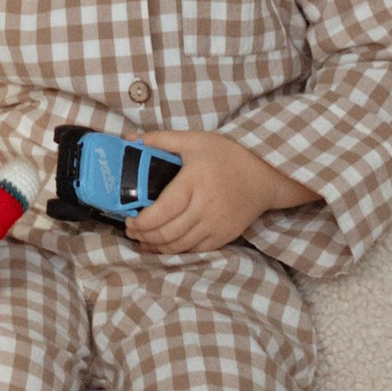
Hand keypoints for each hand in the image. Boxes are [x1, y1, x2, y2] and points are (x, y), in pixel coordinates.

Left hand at [128, 132, 318, 256]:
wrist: (263, 174)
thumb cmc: (226, 155)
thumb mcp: (193, 139)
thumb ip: (160, 140)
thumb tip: (128, 140)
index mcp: (195, 181)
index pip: (163, 210)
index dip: (143, 221)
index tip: (129, 220)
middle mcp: (205, 206)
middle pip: (168, 232)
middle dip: (144, 235)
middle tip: (131, 230)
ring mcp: (216, 224)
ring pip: (180, 245)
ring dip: (157, 247)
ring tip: (142, 240)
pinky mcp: (224, 236)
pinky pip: (195, 250)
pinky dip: (177, 251)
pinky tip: (164, 247)